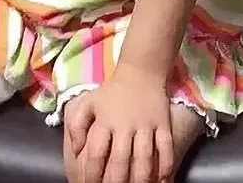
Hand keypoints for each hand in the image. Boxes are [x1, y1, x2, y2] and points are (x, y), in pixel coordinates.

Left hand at [65, 64, 173, 182]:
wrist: (141, 71)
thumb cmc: (112, 92)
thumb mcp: (88, 102)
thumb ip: (77, 125)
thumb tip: (76, 150)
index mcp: (105, 120)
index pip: (95, 152)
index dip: (92, 173)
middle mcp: (125, 125)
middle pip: (120, 160)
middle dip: (115, 182)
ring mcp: (146, 125)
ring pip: (144, 159)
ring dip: (140, 179)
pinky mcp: (163, 124)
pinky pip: (166, 149)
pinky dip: (165, 167)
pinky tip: (162, 182)